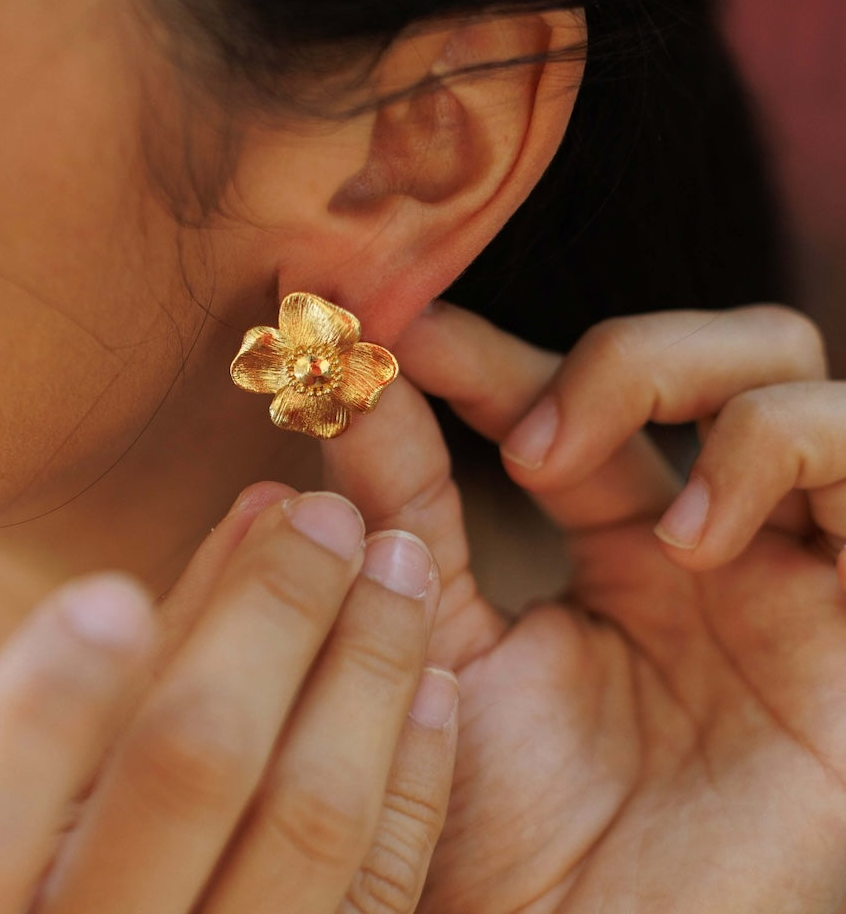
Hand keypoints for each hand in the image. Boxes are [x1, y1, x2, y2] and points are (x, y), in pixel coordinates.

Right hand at [0, 489, 457, 913]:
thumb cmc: (41, 892)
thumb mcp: (4, 832)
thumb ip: (81, 708)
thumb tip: (170, 565)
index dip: (44, 703)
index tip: (114, 595)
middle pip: (193, 765)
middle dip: (270, 612)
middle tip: (324, 516)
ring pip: (315, 813)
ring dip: (368, 662)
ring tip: (398, 561)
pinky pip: (384, 879)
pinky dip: (415, 768)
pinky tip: (434, 682)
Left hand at [323, 301, 845, 911]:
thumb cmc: (492, 819)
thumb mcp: (436, 637)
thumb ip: (401, 508)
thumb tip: (350, 390)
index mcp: (612, 537)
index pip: (569, 395)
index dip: (493, 352)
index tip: (404, 329)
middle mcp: (711, 540)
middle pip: (711, 355)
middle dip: (620, 357)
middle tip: (524, 438)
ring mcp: (792, 577)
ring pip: (798, 385)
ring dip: (698, 390)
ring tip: (603, 488)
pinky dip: (782, 457)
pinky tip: (689, 541)